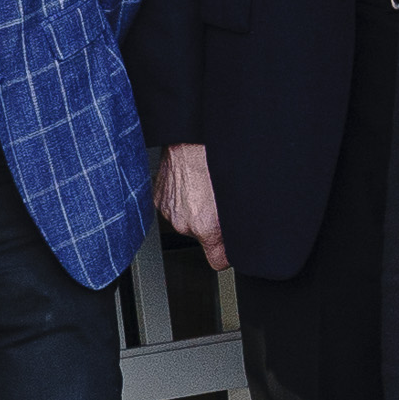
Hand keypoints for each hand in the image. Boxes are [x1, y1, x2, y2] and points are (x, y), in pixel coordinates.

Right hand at [154, 141, 227, 274]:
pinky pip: (174, 207)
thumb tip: (241, 234)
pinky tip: (190, 183)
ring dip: (195, 209)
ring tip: (202, 187)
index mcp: (204, 225)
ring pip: (187, 221)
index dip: (227, 254)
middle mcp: (183, 223)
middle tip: (217, 201)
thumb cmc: (213, 158)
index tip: (231, 248)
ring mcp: (168, 211)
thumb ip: (237, 222)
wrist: (189, 137)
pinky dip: (182, 199)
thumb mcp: (237, 194)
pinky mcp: (158, 199)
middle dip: (210, 223)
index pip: (218, 262)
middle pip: (202, 237)